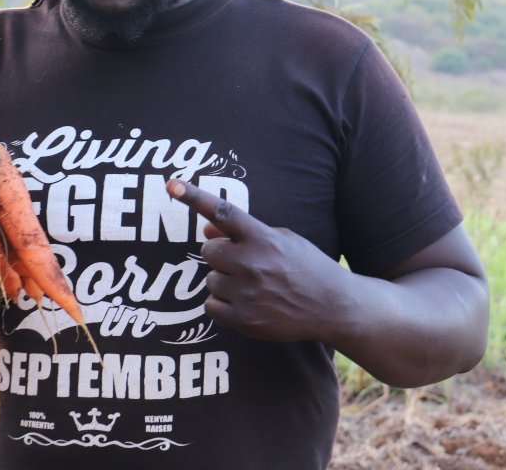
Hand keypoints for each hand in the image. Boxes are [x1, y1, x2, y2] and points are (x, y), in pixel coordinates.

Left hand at [166, 179, 348, 342]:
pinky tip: (247, 303)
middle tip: (244, 262)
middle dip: (221, 254)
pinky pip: (211, 306)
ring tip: (253, 285)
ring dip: (225, 280)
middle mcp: (252, 263)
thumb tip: (206, 227)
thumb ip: (244, 232)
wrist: (332, 307)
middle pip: (208, 249)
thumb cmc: (306, 267)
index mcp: (263, 238)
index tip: (172, 185)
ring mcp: (246, 293)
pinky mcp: (244, 320)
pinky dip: (223, 305)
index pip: (223, 212)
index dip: (195, 197)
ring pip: (210, 279)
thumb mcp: (282, 239)